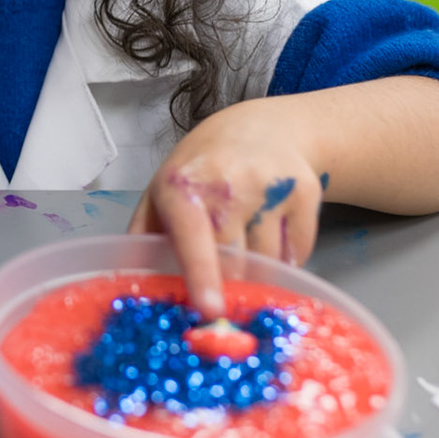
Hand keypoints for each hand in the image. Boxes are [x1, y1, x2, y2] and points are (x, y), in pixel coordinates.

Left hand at [126, 97, 321, 316]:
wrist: (262, 128)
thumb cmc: (202, 169)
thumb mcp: (161, 192)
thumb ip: (144, 239)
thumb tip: (133, 285)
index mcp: (184, 187)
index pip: (193, 238)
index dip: (201, 275)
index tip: (209, 309)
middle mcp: (229, 184)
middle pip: (234, 263)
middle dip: (228, 284)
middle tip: (223, 285)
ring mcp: (271, 187)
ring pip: (269, 264)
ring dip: (259, 272)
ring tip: (247, 245)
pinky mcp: (305, 193)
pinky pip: (297, 254)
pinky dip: (286, 260)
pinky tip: (272, 234)